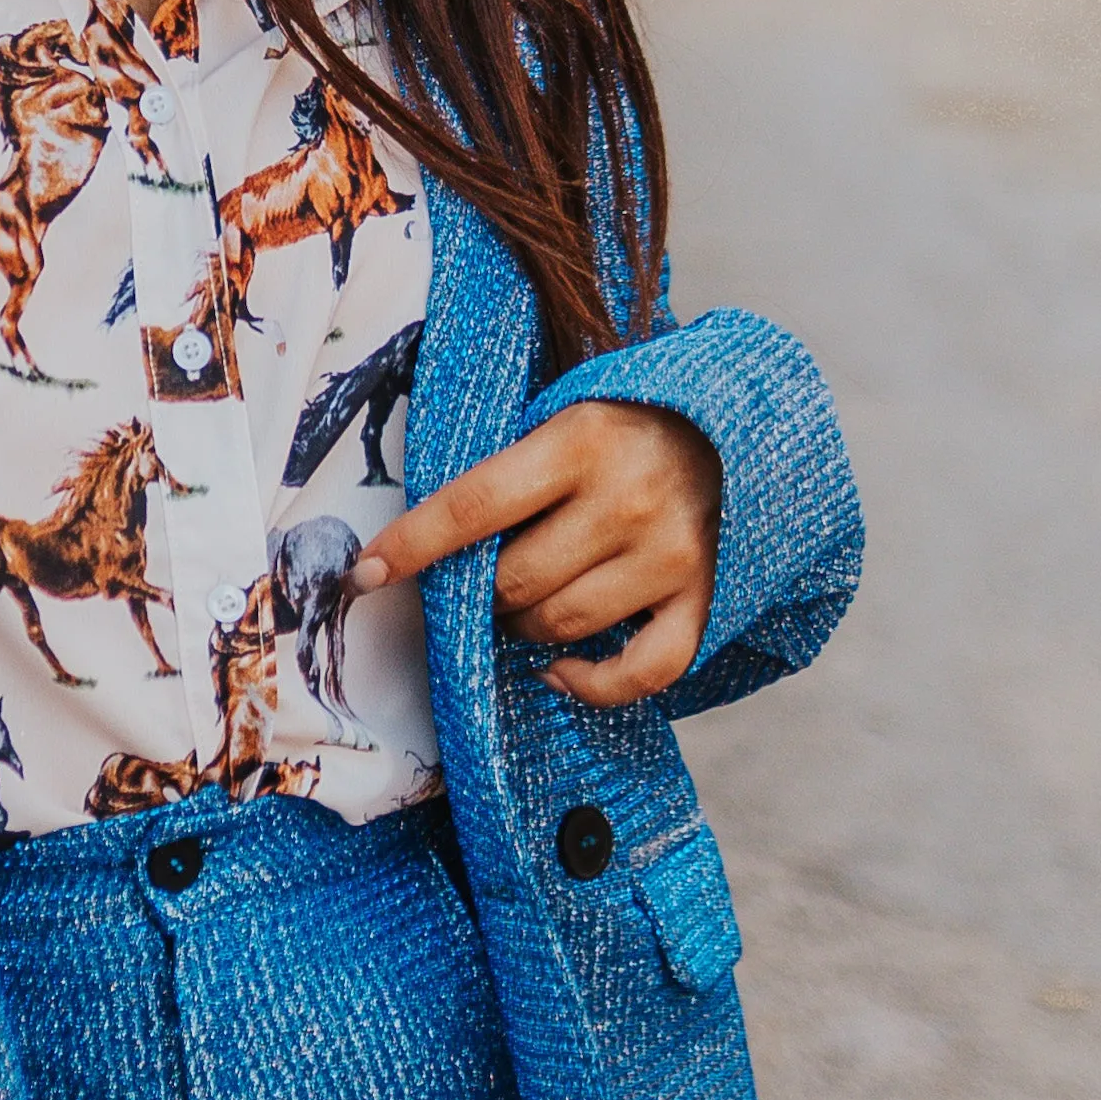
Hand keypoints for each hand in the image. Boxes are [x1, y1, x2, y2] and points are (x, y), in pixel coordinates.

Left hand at [349, 402, 720, 709]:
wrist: (736, 422)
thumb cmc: (625, 423)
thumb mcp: (563, 414)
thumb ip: (508, 469)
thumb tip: (421, 539)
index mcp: (578, 441)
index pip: (473, 506)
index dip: (413, 545)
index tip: (364, 575)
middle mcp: (627, 498)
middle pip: (514, 581)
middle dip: (479, 593)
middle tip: (481, 582)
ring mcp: (670, 553)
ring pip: (562, 625)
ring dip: (523, 629)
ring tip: (522, 606)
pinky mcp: (704, 596)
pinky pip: (642, 671)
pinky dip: (592, 685)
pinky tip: (560, 671)